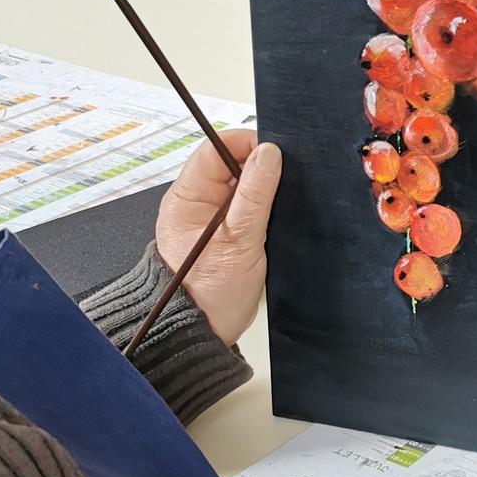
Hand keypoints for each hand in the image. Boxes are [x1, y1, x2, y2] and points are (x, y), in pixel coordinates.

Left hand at [155, 132, 281, 346]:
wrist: (203, 332)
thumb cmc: (209, 292)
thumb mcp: (238, 239)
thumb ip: (255, 194)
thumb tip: (269, 153)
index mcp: (188, 196)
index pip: (216, 148)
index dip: (247, 144)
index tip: (277, 152)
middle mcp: (199, 201)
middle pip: (233, 163)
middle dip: (261, 166)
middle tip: (288, 178)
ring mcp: (216, 217)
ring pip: (245, 185)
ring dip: (266, 189)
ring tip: (286, 198)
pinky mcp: (231, 233)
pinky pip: (251, 206)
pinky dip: (267, 206)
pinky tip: (281, 214)